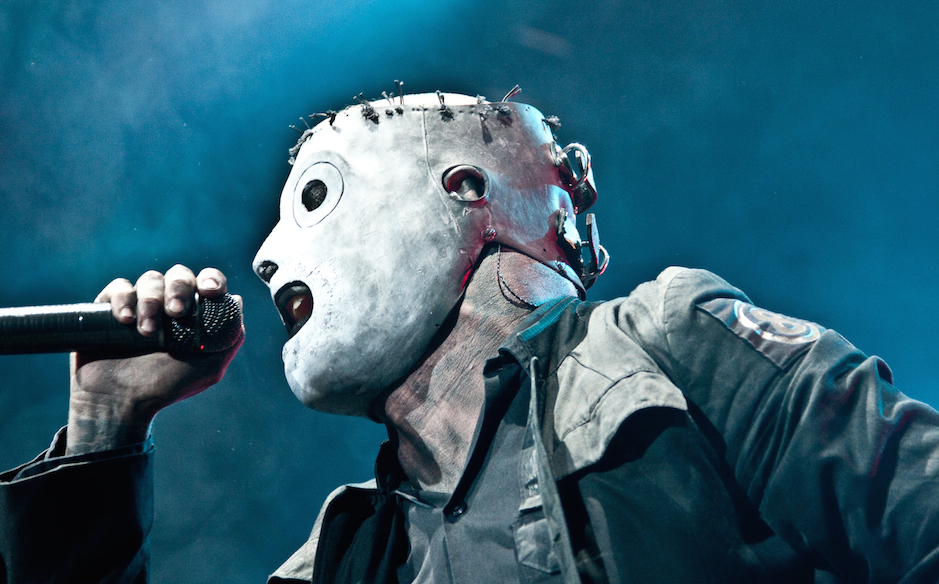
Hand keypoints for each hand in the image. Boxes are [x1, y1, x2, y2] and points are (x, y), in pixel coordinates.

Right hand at [66, 265, 244, 454]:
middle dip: (180, 289)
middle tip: (176, 313)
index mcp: (193, 316)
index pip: (206, 282)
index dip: (211, 279)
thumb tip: (237, 301)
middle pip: (179, 275)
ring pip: (150, 279)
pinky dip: (123, 298)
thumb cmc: (164, 387)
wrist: (119, 402)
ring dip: (151, 301)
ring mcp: (139, 306)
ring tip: (147, 332)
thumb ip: (229, 338)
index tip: (209, 291)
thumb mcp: (208, 368)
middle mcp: (167, 306)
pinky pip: (118, 287)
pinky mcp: (108, 308)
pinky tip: (125, 320)